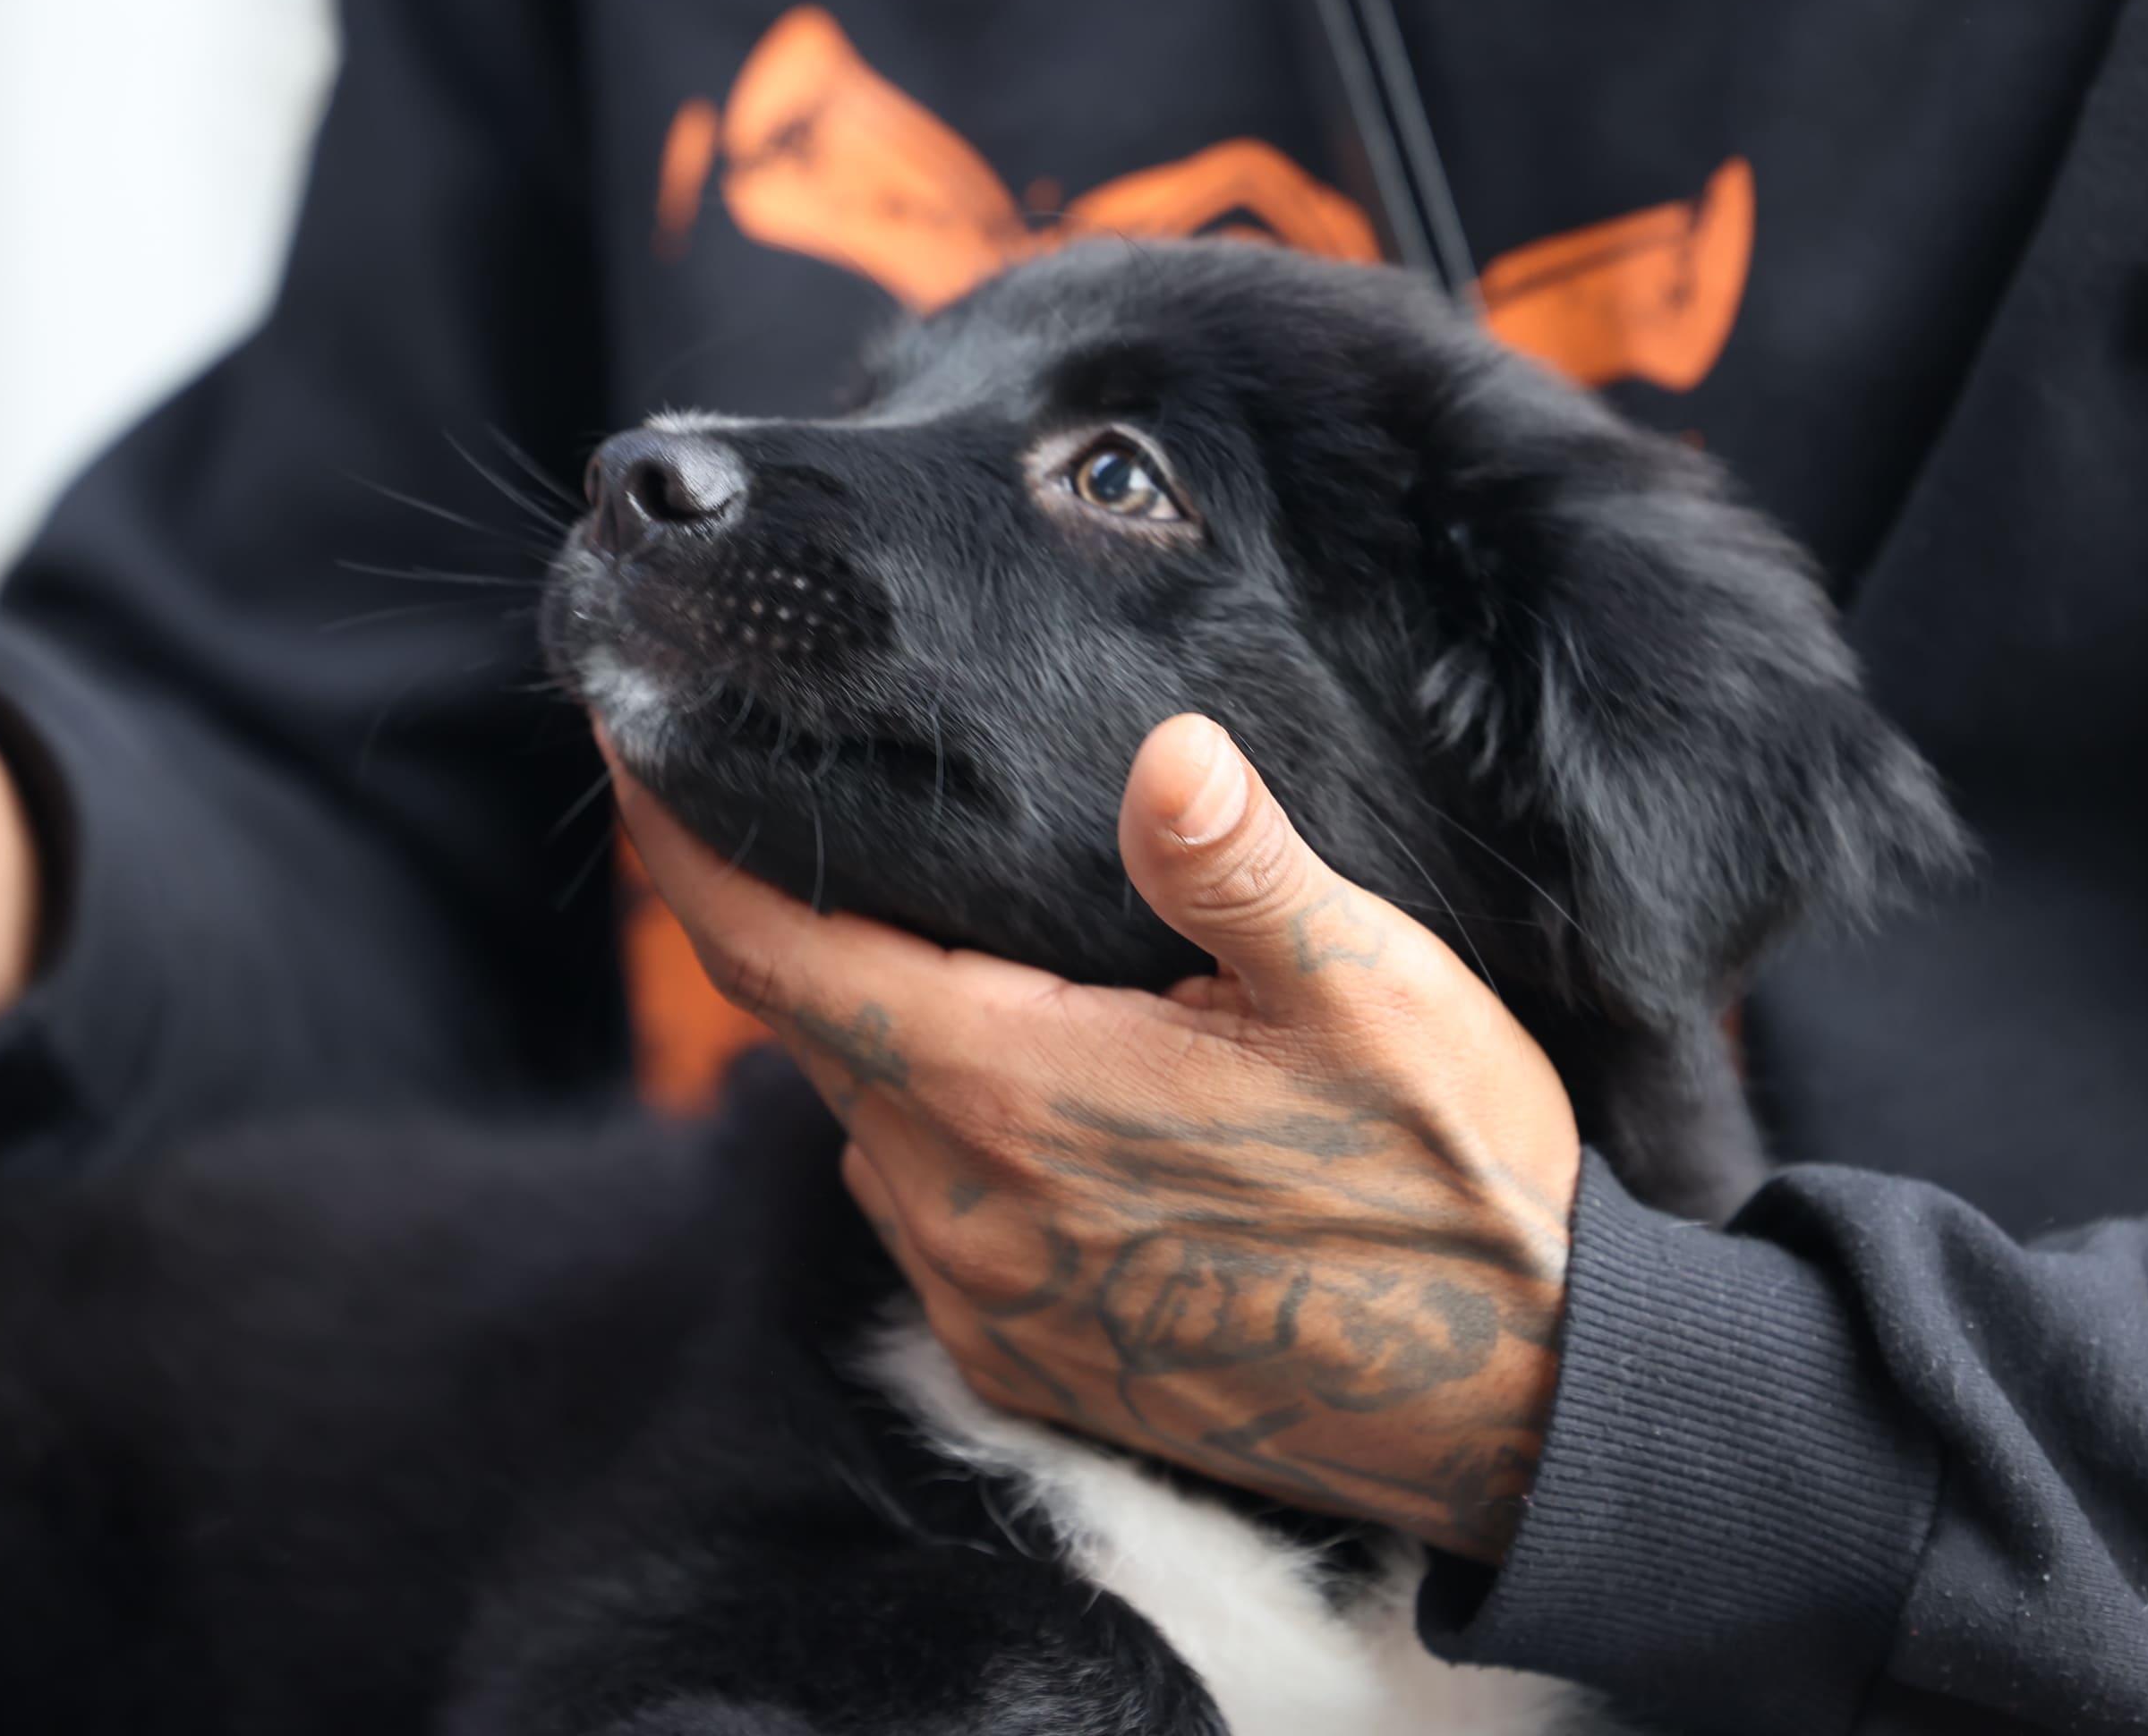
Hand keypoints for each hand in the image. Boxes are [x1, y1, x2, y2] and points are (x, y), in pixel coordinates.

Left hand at [612, 712, 1581, 1559]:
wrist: (1517, 1403)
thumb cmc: (1451, 1181)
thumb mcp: (1372, 987)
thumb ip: (1241, 864)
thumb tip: (1164, 752)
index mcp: (1012, 1091)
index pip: (771, 955)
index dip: (679, 845)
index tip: (630, 744)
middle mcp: (963, 1212)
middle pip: (812, 1031)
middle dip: (787, 920)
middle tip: (795, 812)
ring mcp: (989, 1304)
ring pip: (871, 1126)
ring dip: (883, 1037)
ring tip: (941, 945)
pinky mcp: (1031, 1368)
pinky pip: (932, 1225)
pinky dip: (944, 1143)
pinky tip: (1035, 1094)